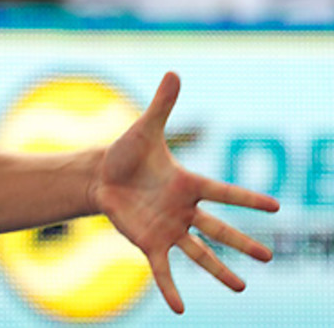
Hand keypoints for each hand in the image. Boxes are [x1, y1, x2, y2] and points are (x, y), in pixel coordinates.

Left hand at [92, 72, 279, 313]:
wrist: (100, 176)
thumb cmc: (127, 153)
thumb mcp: (143, 128)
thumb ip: (162, 104)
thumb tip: (174, 71)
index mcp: (189, 184)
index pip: (224, 192)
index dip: (248, 199)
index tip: (276, 207)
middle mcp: (184, 210)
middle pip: (218, 228)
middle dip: (242, 242)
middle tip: (268, 257)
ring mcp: (169, 229)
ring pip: (199, 253)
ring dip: (219, 270)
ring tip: (241, 288)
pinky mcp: (149, 243)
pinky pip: (163, 268)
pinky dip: (170, 287)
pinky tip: (179, 308)